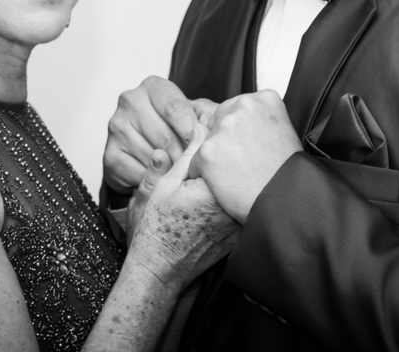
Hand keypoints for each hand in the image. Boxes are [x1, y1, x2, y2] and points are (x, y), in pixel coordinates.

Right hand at [103, 75, 216, 191]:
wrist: (144, 150)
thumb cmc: (174, 129)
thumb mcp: (195, 116)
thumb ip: (207, 118)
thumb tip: (217, 128)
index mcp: (153, 87)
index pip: (176, 109)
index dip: (193, 132)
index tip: (204, 147)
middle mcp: (130, 101)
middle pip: (165, 136)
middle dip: (184, 156)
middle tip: (195, 167)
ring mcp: (116, 127)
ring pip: (153, 157)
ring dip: (171, 171)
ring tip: (181, 174)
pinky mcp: (109, 154)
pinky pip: (139, 173)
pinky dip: (154, 180)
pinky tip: (161, 178)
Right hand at [126, 125, 239, 289]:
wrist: (159, 271)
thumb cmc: (156, 232)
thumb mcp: (163, 186)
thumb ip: (185, 156)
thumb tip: (199, 127)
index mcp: (213, 190)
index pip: (228, 153)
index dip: (221, 141)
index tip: (215, 133)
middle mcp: (231, 207)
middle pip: (239, 171)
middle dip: (231, 158)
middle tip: (219, 150)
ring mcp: (238, 223)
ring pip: (243, 189)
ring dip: (235, 177)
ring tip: (215, 177)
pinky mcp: (240, 234)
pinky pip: (243, 207)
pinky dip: (235, 198)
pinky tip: (218, 199)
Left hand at [190, 91, 301, 222]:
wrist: (285, 200)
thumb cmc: (287, 172)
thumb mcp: (285, 132)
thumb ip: (261, 120)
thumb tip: (240, 119)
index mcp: (264, 99)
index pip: (237, 108)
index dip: (241, 131)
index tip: (251, 146)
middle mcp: (243, 107)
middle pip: (219, 121)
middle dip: (226, 140)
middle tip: (243, 162)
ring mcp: (224, 128)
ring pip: (207, 141)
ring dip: (216, 158)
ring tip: (238, 175)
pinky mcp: (208, 151)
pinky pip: (196, 162)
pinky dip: (205, 175)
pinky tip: (226, 185)